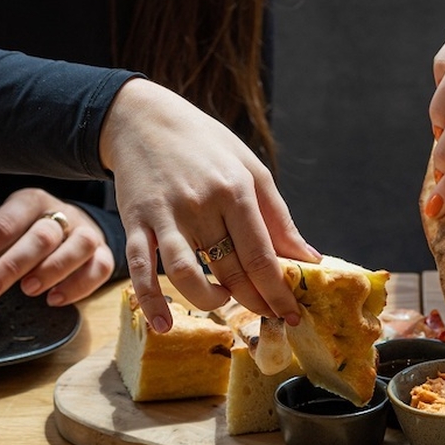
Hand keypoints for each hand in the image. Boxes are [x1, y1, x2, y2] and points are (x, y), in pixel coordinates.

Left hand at [0, 188, 112, 305]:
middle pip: (40, 236)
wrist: (75, 223)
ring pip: (77, 247)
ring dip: (51, 270)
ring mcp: (86, 233)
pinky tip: (55, 299)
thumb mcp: (2, 223)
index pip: (0, 225)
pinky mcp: (104, 253)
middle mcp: (61, 213)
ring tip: (27, 290)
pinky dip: (79, 285)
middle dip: (11, 265)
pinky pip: (100, 268)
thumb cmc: (30, 227)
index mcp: (30, 202)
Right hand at [101, 79, 320, 332]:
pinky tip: (164, 324)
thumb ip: (278, 216)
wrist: (144, 119)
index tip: (293, 314)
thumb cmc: (205, 146)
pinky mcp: (135, 221)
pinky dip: (151, 301)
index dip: (278, 290)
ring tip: (223, 301)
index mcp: (235, 189)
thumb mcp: (249, 169)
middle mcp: (201, 203)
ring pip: (186, 273)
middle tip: (268, 316)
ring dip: (209, 300)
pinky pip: (141, 268)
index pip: (261, 254)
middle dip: (254, 301)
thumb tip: (309, 258)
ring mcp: (165, 214)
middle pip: (230, 268)